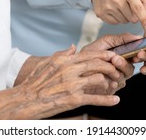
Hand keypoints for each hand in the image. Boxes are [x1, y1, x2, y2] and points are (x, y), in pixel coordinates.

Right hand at [0, 46, 122, 119]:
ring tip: (116, 85)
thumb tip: (71, 47)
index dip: (106, 55)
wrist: (25, 100)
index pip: (90, 54)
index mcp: (65, 60)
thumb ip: (62, 54)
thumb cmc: (34, 82)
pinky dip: (108, 99)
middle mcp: (70, 69)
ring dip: (111, 82)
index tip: (115, 56)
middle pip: (98, 64)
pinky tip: (115, 100)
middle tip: (120, 69)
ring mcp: (72, 84)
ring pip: (99, 79)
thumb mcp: (47, 63)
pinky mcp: (73, 99)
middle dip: (112, 66)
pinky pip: (95, 98)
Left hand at [81, 33, 145, 87]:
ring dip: (116, 72)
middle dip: (124, 64)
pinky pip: (114, 86)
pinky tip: (107, 79)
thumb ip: (121, 39)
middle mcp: (122, 69)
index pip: (138, 58)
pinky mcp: (110, 89)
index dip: (141, 57)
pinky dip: (111, 82)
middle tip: (116, 59)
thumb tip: (137, 36)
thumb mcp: (105, 41)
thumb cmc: (90, 53)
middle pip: (131, 69)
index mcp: (124, 57)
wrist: (74, 66)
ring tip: (108, 65)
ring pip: (123, 77)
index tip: (138, 53)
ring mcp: (116, 79)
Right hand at [91, 0, 145, 32]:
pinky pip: (114, 22)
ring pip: (124, 21)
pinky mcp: (100, 12)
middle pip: (132, 18)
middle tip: (129, 5)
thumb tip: (145, 14)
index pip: (138, 9)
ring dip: (125, 16)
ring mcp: (107, 6)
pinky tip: (113, 8)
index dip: (144, 20)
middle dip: (134, 15)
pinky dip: (116, 17)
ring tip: (120, 4)